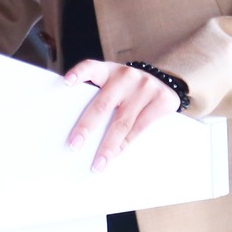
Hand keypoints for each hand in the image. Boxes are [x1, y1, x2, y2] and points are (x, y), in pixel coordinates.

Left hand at [63, 59, 180, 171]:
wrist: (165, 83)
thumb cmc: (130, 90)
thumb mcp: (115, 86)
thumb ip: (101, 98)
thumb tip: (81, 133)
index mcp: (110, 70)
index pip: (92, 67)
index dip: (79, 73)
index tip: (66, 82)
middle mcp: (126, 76)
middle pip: (103, 104)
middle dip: (87, 127)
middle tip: (74, 145)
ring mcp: (145, 87)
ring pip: (122, 122)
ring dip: (108, 146)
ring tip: (98, 164)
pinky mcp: (162, 100)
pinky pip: (139, 128)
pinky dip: (126, 144)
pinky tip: (116, 154)